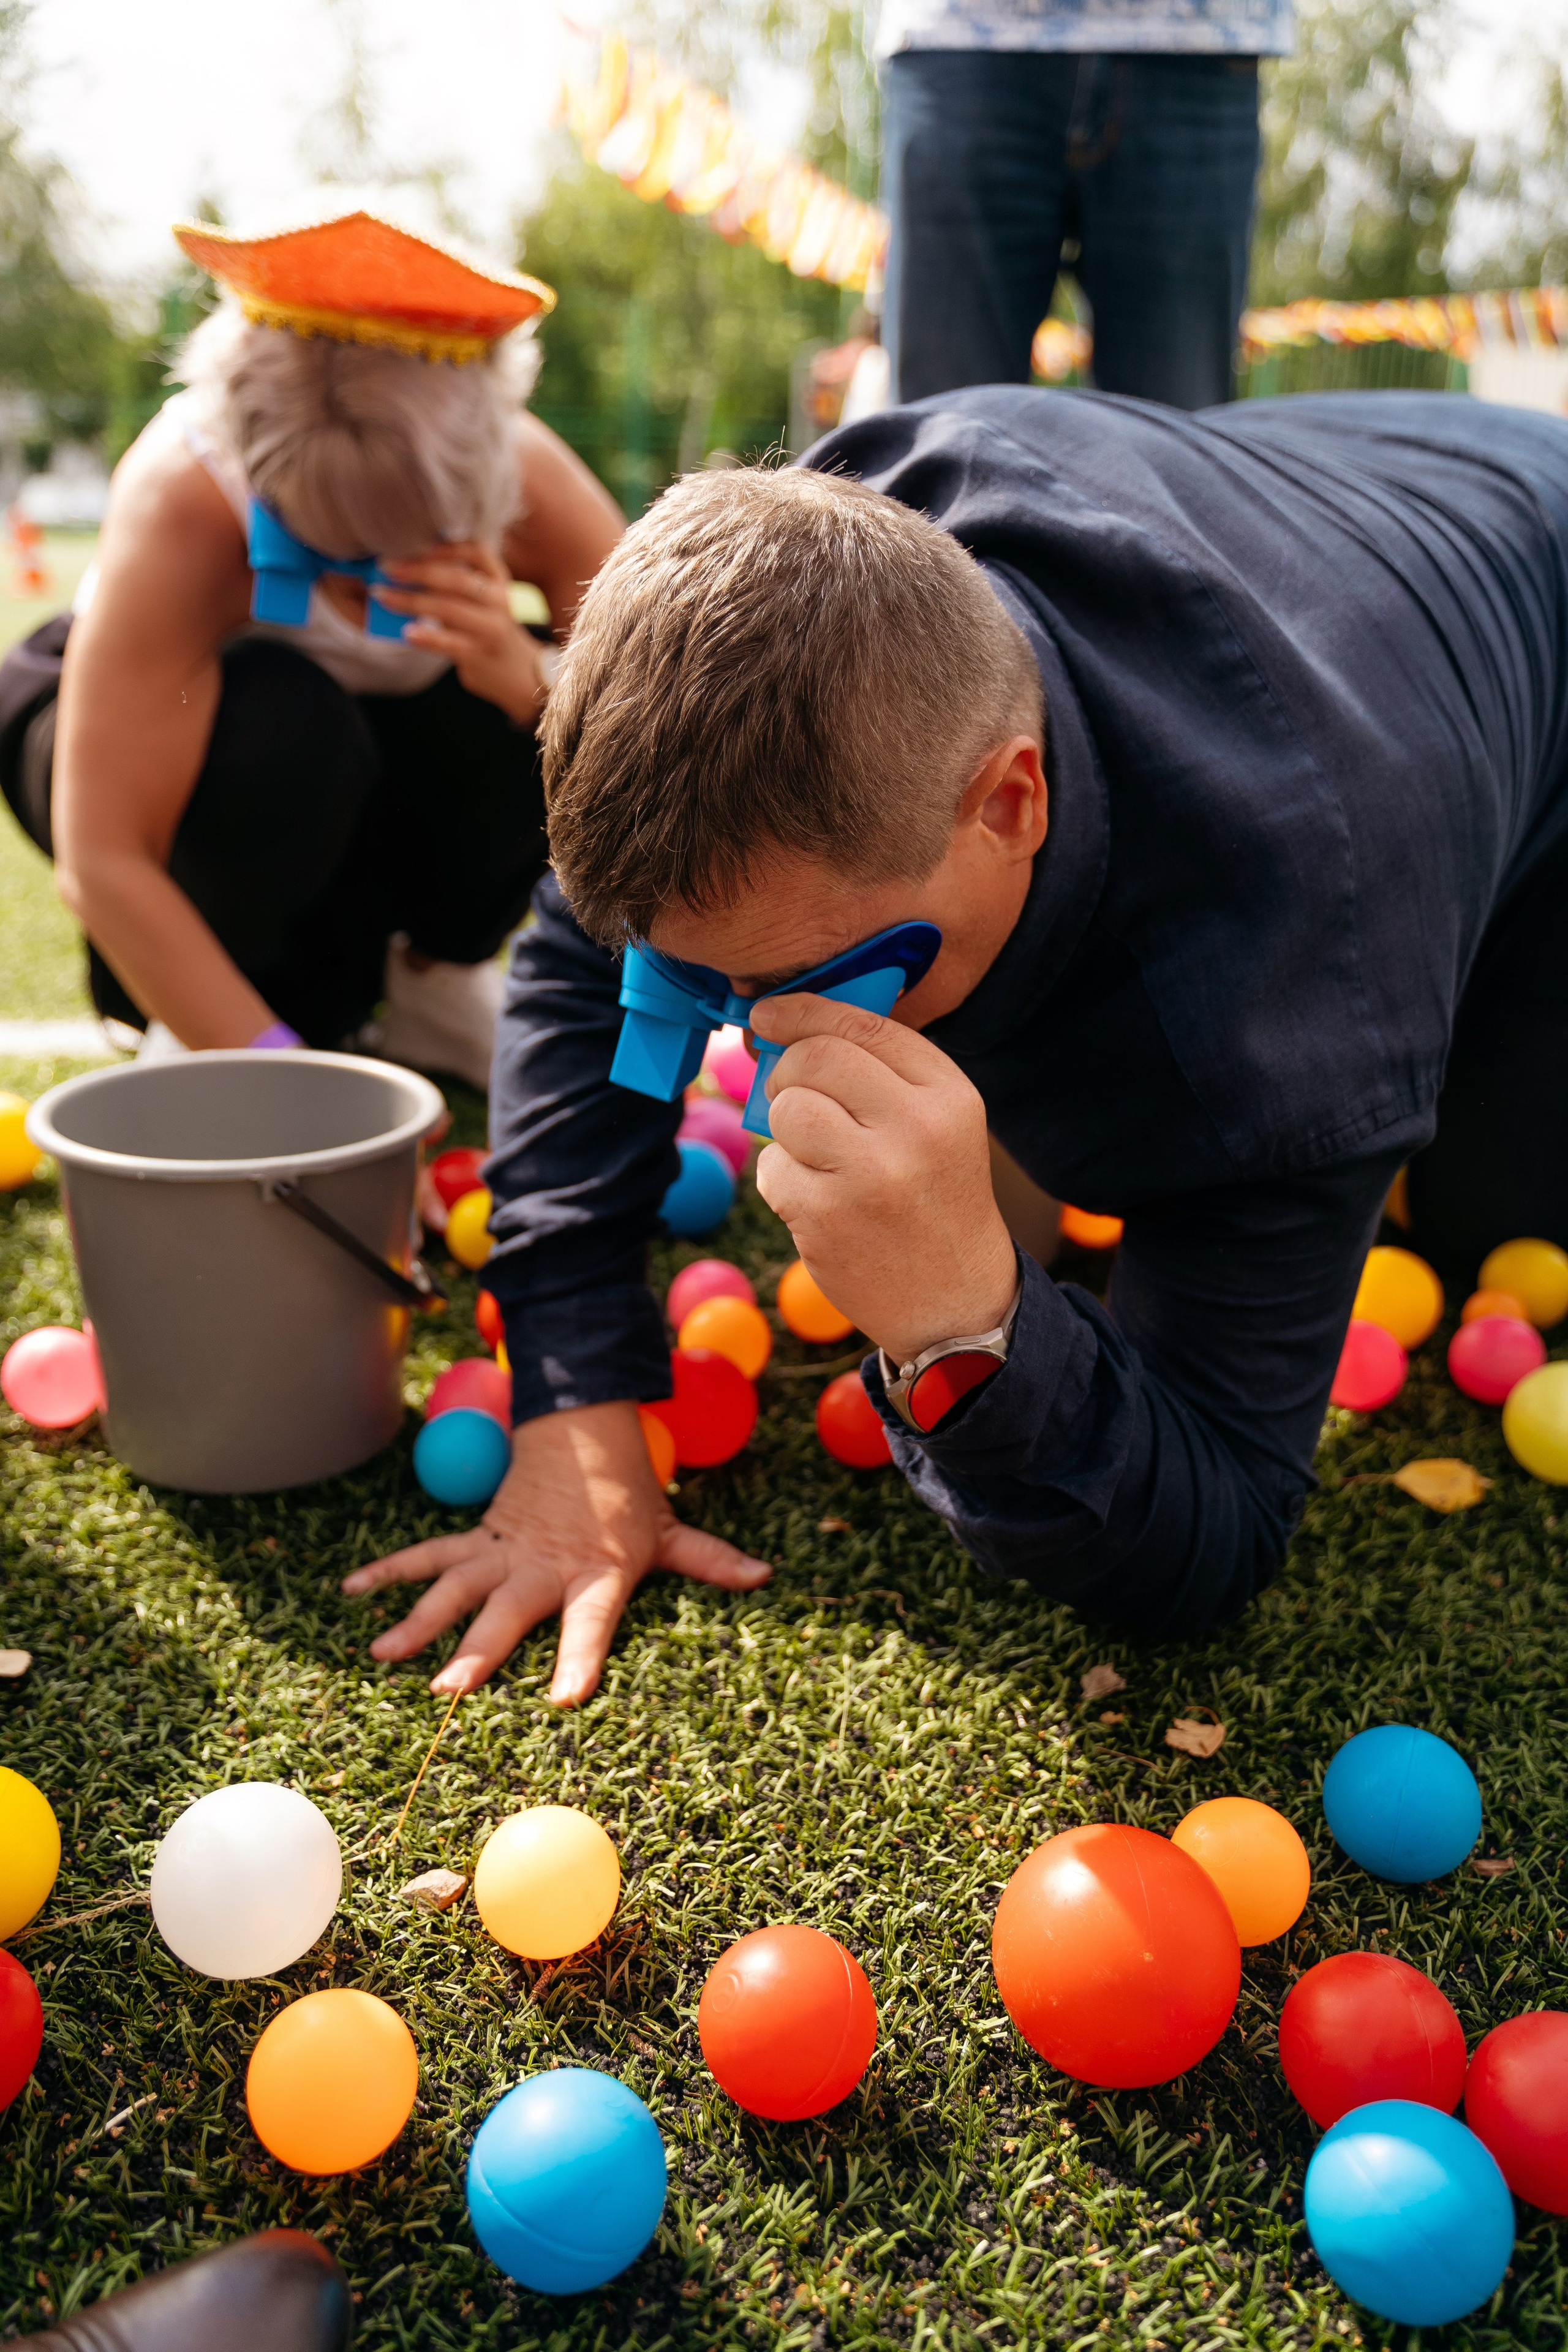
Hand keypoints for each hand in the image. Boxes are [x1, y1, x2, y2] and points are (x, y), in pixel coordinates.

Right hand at [342, 1399, 770, 1701]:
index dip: (580, 1659)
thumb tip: (764, 1578)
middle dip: (478, 1652)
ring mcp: (504, 1550)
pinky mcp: (478, 1536)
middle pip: (508, 1613)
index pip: (591, 1622)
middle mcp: (544, 1566)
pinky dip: (388, 1570)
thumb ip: (711, 1561)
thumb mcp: (671, 1529)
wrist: (585, 1427)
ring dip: (418, 1619)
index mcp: (598, 1572)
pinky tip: (350, 1592)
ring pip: (455, 1586)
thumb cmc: (629, 1492)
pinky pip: (427, 1554)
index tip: (564, 1700)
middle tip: (448, 1691)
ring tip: (383, 1652)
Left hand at [375, 540, 547, 723]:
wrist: (515, 670)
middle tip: (385, 566)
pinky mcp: (479, 654)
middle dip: (417, 570)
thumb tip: (401, 563)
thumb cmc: (483, 626)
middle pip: (457, 579)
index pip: (477, 550)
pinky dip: (426, 636)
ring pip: (450, 609)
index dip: (446, 545)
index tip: (414, 541)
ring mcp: (491, 628)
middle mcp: (498, 600)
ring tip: (382, 596)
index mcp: (498, 579)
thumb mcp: (478, 598)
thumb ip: (451, 580)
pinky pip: (449, 643)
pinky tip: (406, 633)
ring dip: (411, 600)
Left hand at [749, 993, 1016, 1364]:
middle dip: (786, 1070)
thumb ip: (884, 1073)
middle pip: (814, 1058)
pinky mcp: (827, 1217)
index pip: (863, 1026)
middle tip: (789, 1093)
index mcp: (948, 1096)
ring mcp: (869, 1174)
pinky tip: (817, 1202)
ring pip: (786, 1110)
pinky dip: (782, 1181)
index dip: (802, 1012)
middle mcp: (916, 1128)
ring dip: (784, 1130)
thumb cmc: (936, 1202)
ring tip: (817, 1158)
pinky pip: (771, 1168)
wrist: (956, 1303)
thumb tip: (791, 1028)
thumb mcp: (942, 1125)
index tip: (768, 1014)